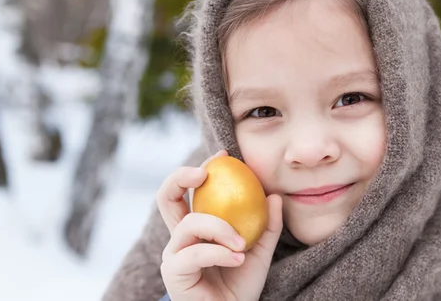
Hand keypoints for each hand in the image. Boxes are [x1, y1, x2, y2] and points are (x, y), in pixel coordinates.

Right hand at [157, 150, 282, 300]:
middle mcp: (180, 238)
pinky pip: (195, 252)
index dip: (201, 168)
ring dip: (219, 228)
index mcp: (196, 228)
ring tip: (242, 243)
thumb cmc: (241, 285)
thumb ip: (268, 225)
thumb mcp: (260, 252)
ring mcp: (174, 255)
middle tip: (205, 173)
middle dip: (181, 177)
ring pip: (189, 224)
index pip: (190, 191)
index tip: (223, 155)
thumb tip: (275, 195)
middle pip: (165, 197)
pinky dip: (219, 252)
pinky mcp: (173, 273)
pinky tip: (238, 257)